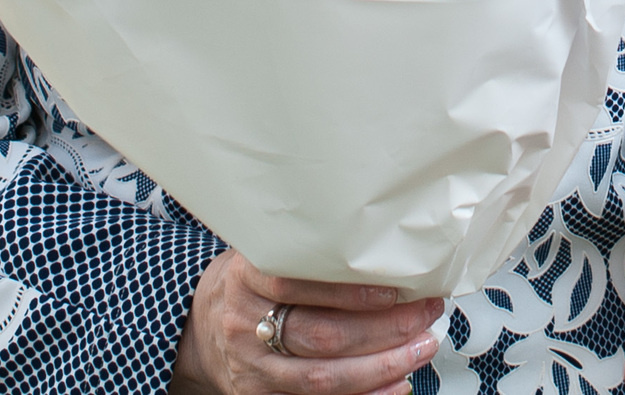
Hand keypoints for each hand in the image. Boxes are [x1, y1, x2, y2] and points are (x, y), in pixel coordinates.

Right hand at [169, 251, 441, 394]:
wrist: (200, 331)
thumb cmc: (247, 286)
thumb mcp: (260, 253)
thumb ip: (303, 250)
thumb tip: (379, 244)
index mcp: (245, 278)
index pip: (294, 284)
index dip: (346, 291)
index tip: (392, 290)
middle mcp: (245, 325)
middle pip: (319, 335)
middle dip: (381, 330)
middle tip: (424, 315)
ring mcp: (254, 368)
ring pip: (322, 377)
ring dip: (380, 366)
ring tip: (420, 348)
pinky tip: (395, 386)